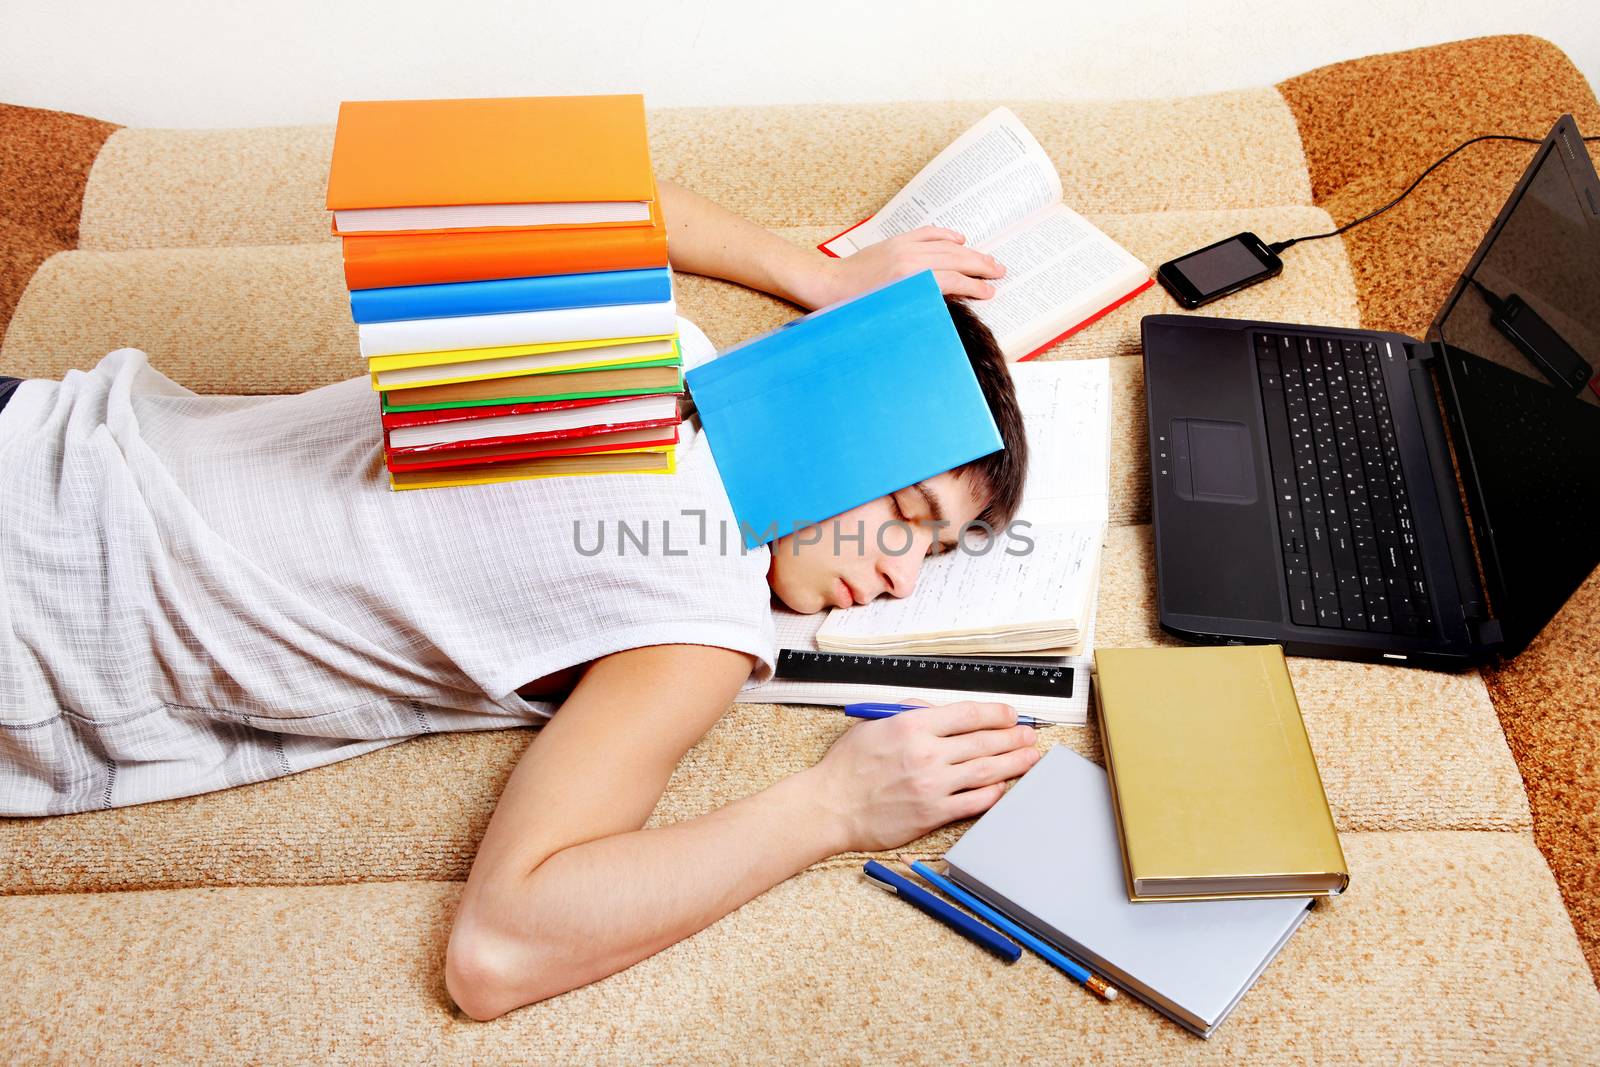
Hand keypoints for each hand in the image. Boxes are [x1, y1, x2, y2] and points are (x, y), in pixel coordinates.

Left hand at [800, 227, 1005, 308]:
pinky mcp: (896, 241)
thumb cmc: (854, 307)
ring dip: (970, 251)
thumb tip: (946, 308)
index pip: (953, 281)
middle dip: (980, 266)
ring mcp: (903, 247)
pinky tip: (960, 239)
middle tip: (1000, 272)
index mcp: (909, 280)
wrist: (827, 284)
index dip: (975, 287)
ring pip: (946, 245)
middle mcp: (909, 259)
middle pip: (955, 259)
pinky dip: (946, 235)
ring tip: (988, 259)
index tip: (990, 293)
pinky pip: (928, 233)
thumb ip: (918, 308)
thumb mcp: (889, 314)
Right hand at [805, 701, 1040, 852]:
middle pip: (983, 742)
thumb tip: (941, 710)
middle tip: (1030, 735)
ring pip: (985, 771)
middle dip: (1013, 737)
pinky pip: (973, 802)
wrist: (829, 806)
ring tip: (1030, 758)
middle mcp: (926, 754)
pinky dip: (993, 792)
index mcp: (912, 726)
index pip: (968, 714)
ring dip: (1013, 763)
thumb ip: (910, 712)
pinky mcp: (931, 813)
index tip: (1010, 715)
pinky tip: (1004, 786)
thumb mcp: (874, 723)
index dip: (996, 714)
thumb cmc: (847, 767)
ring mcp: (932, 785)